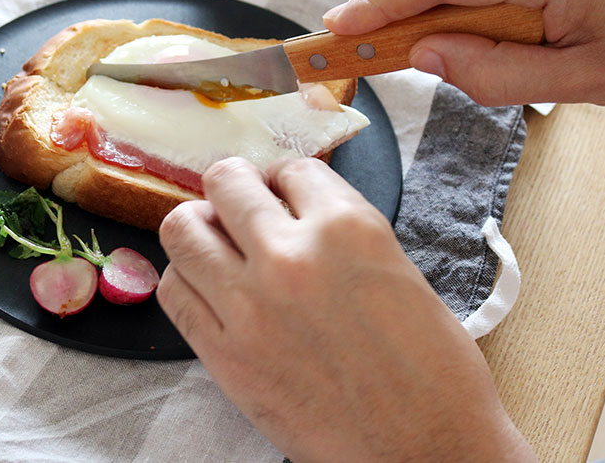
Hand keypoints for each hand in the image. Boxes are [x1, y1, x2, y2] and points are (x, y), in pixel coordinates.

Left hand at [157, 157, 533, 461]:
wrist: (426, 450)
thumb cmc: (431, 367)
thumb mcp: (396, 269)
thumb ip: (338, 229)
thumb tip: (291, 206)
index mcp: (348, 228)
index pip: (291, 169)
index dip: (285, 178)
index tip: (282, 192)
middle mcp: (292, 256)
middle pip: (225, 181)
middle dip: (234, 186)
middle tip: (241, 205)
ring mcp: (250, 306)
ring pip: (182, 228)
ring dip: (200, 226)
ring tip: (218, 242)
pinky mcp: (224, 355)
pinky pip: (173, 291)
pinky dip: (185, 279)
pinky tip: (208, 286)